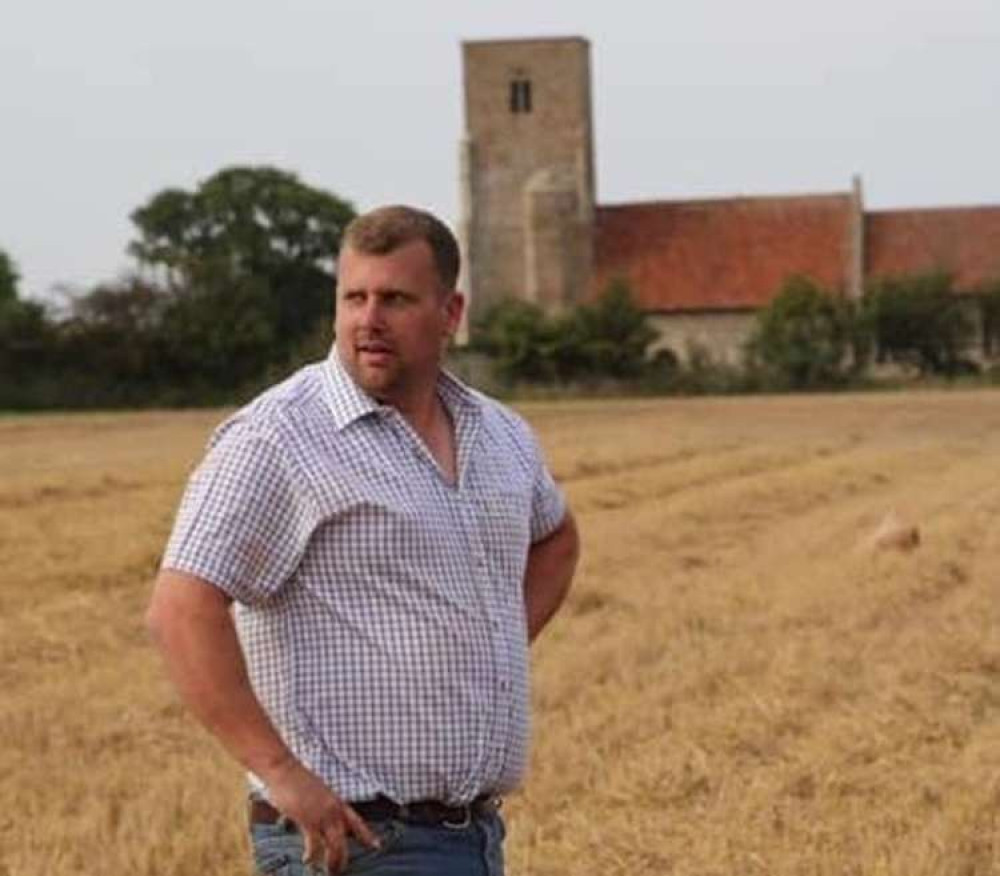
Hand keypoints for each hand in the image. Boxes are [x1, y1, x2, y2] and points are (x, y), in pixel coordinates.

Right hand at [263, 757, 380, 872]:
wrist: (285, 769)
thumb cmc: (296, 780)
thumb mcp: (315, 794)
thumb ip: (319, 808)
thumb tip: (315, 821)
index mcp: (337, 802)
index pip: (356, 822)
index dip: (367, 835)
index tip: (377, 846)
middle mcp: (334, 809)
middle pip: (346, 839)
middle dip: (344, 857)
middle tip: (341, 870)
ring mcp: (323, 814)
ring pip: (336, 845)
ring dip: (333, 861)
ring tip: (329, 871)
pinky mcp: (309, 819)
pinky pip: (315, 844)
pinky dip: (312, 855)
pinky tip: (307, 860)